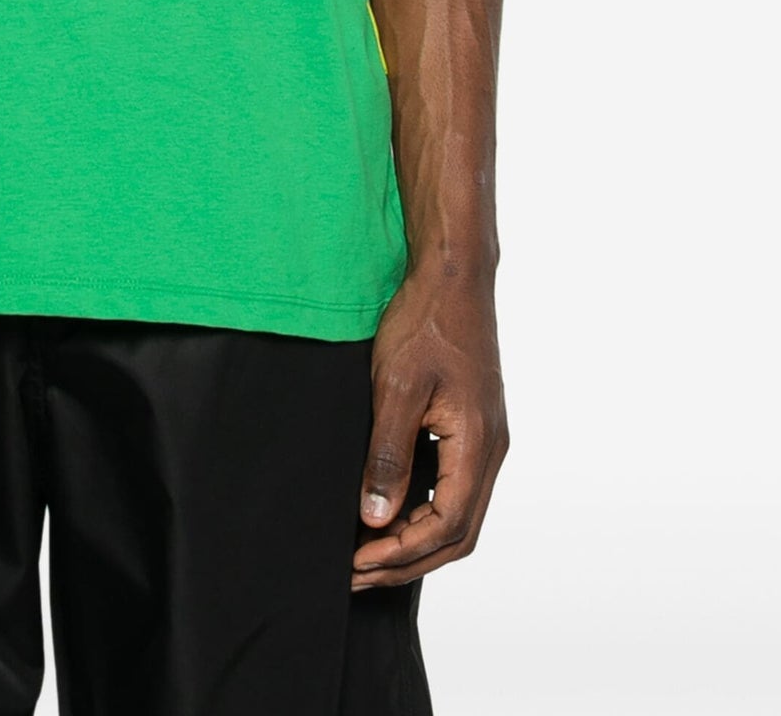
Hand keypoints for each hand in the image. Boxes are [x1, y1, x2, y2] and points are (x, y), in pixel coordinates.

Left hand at [352, 267, 508, 590]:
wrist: (451, 275)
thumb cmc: (425, 322)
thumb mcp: (396, 387)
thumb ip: (388, 454)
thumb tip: (376, 517)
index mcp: (479, 445)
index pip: (445, 527)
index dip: (400, 553)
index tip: (356, 563)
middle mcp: (491, 449)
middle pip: (457, 533)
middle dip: (406, 560)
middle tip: (356, 572)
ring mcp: (485, 438)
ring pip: (458, 513)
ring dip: (414, 539)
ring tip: (367, 551)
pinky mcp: (472, 426)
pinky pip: (454, 486)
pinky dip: (423, 510)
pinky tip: (388, 510)